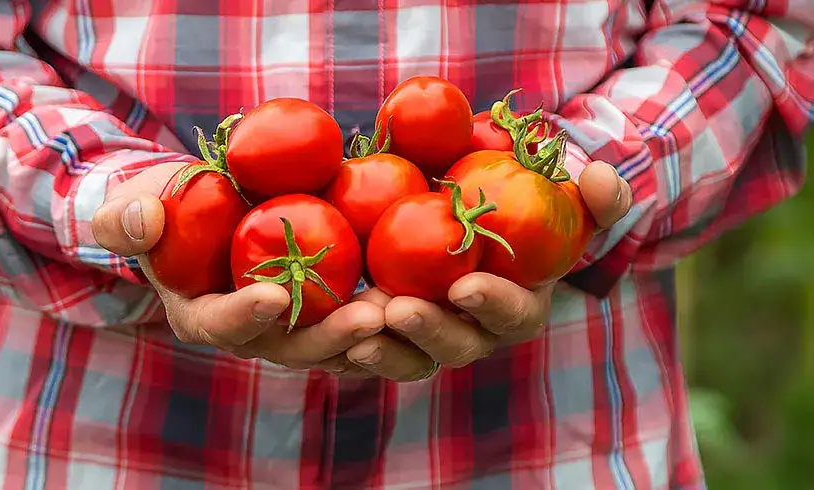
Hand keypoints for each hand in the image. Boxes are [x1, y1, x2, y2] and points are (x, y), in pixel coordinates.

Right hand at [90, 162, 384, 374]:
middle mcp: (251, 332)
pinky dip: (388, 312)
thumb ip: (126, 218)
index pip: (220, 326)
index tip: (273, 294)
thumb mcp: (136, 205)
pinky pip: (357, 320)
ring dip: (371, 332)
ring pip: (334, 343)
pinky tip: (422, 291)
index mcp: (201, 315)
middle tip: (369, 316)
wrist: (203, 210)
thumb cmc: (165, 208)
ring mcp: (291, 326)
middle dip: (330, 336)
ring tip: (406, 307)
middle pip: (292, 348)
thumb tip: (144, 218)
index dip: (244, 315)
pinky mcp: (324, 309)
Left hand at [343, 162, 632, 380]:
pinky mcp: (387, 337)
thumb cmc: (517, 205)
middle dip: (428, 332)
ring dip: (382, 350)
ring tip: (354, 329)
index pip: (513, 317)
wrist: (467, 216)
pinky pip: (366, 351)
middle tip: (397, 309)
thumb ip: (589, 194)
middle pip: (454, 348)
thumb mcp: (556, 195)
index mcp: (517, 306)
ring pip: (405, 359)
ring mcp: (427, 341)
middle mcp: (473, 334)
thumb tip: (602, 178)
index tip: (466, 286)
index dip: (493, 305)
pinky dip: (344, 346)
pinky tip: (321, 332)